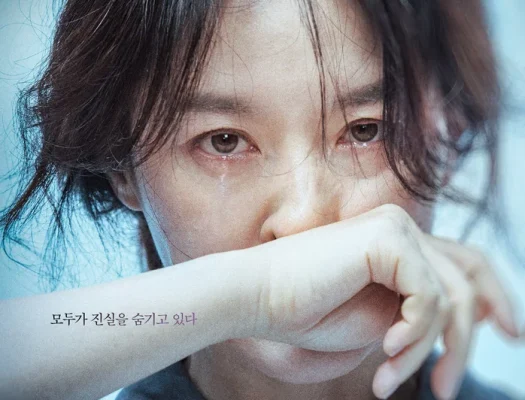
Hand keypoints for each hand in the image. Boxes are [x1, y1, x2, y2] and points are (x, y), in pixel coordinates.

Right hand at [242, 204, 521, 398]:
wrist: (258, 297)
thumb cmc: (306, 311)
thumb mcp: (378, 319)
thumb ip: (417, 314)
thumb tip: (465, 325)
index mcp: (397, 242)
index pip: (464, 261)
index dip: (495, 295)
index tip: (509, 333)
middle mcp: (401, 227)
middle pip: (467, 280)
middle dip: (468, 339)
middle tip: (445, 388)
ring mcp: (395, 227)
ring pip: (450, 298)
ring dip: (427, 350)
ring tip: (392, 380)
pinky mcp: (387, 239)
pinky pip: (428, 298)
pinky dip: (414, 335)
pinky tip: (385, 354)